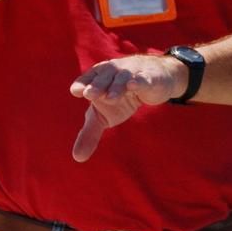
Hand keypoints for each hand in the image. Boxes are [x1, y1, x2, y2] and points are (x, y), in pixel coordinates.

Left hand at [68, 54, 187, 161]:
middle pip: (103, 76)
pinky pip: (144, 79)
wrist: (155, 81)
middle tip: (89, 94)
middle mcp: (113, 72)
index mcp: (98, 78)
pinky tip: (133, 85)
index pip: (87, 78)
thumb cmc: (123, 97)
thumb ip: (90, 134)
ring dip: (116, 87)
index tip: (76, 91)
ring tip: (110, 98)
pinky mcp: (150, 78)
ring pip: (122, 78)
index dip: (82, 83)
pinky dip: (139, 81)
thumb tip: (77, 158)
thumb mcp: (105, 116)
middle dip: (97, 84)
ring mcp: (132, 73)